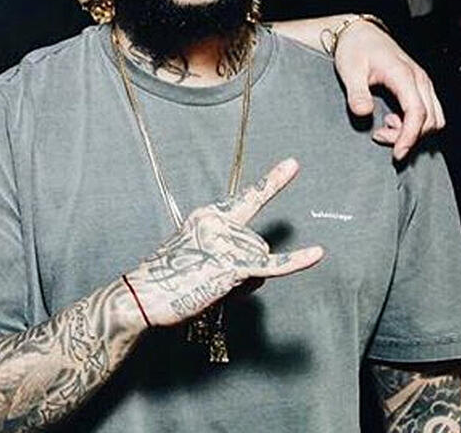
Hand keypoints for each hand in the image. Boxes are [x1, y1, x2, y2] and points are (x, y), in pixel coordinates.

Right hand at [124, 158, 322, 327]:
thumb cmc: (166, 278)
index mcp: (207, 215)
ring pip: (260, 263)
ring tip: (212, 288)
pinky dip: (296, 261)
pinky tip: (317, 253)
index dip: (273, 182)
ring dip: (244, 284)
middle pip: (258, 246)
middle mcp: (217, 222)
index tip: (293, 164)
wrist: (143, 296)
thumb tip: (249, 270)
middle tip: (211, 281)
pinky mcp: (229, 266)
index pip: (247, 198)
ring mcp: (224, 243)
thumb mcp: (194, 251)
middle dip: (245, 269)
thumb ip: (223, 250)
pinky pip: (269, 266)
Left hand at [332, 20, 444, 158]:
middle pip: (429, 120)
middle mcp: (419, 80)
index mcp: (404, 75)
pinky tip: (391, 120)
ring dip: (413, 131)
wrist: (361, 34)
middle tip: (378, 136)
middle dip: (407, 136)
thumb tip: (364, 113)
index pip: (417, 112)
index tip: (398, 152)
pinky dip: (414, 123)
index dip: (409, 136)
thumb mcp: (349, 70)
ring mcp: (422, 84)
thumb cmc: (355, 49)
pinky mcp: (419, 88)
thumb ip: (357, 92)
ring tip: (383, 128)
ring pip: (433, 118)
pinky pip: (428, 112)